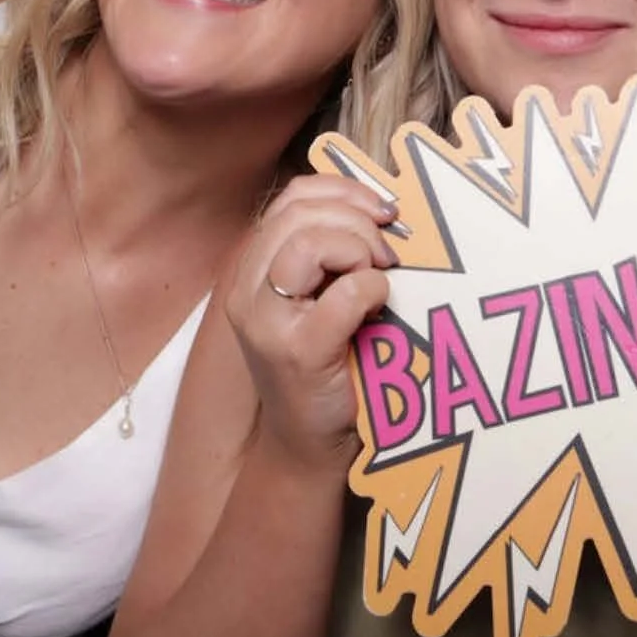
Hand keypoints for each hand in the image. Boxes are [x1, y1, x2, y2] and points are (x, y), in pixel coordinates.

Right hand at [226, 175, 400, 468]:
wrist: (308, 445)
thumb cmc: (325, 365)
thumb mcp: (315, 297)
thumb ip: (328, 253)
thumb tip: (378, 207)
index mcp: (253, 269)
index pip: (293, 197)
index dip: (343, 191)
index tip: (382, 210)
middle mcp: (249, 291)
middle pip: (301, 213)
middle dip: (357, 219)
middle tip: (387, 251)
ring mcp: (268, 322)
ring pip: (310, 243)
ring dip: (360, 249)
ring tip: (379, 275)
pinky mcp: (299, 352)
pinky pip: (346, 293)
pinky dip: (373, 289)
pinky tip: (380, 306)